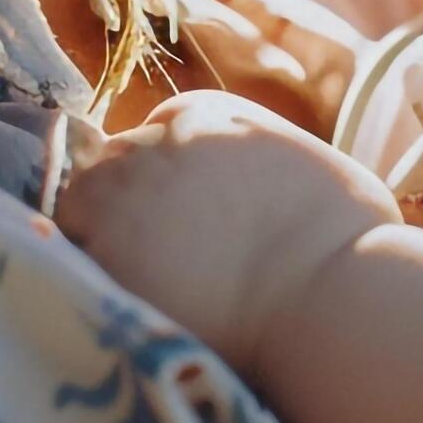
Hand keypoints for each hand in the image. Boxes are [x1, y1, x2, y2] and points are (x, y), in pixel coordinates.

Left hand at [53, 90, 397, 373]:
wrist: (332, 296)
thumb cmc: (349, 238)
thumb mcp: (309, 165)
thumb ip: (262, 160)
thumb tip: (258, 187)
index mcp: (205, 116)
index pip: (154, 131)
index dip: (165, 176)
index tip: (180, 215)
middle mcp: (154, 145)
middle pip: (109, 165)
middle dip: (125, 203)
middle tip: (154, 254)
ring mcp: (124, 198)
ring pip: (79, 208)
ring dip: (96, 237)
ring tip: (132, 282)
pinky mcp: (106, 255)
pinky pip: (74, 259)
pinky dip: (88, 278)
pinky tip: (121, 305)